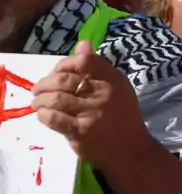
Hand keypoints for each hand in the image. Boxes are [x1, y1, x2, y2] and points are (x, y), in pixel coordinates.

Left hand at [31, 40, 155, 173]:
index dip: (63, 65)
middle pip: (64, 80)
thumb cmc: (122, 116)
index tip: (57, 73)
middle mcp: (103, 94)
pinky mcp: (81, 132)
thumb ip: (97, 67)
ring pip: (56, 99)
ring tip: (38, 103)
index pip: (83, 62)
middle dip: (44, 84)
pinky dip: (44, 115)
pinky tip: (44, 115)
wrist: (130, 149)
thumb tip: (82, 43)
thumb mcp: (117, 87)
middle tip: (39, 90)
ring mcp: (92, 113)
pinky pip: (54, 118)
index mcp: (112, 80)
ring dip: (40, 100)